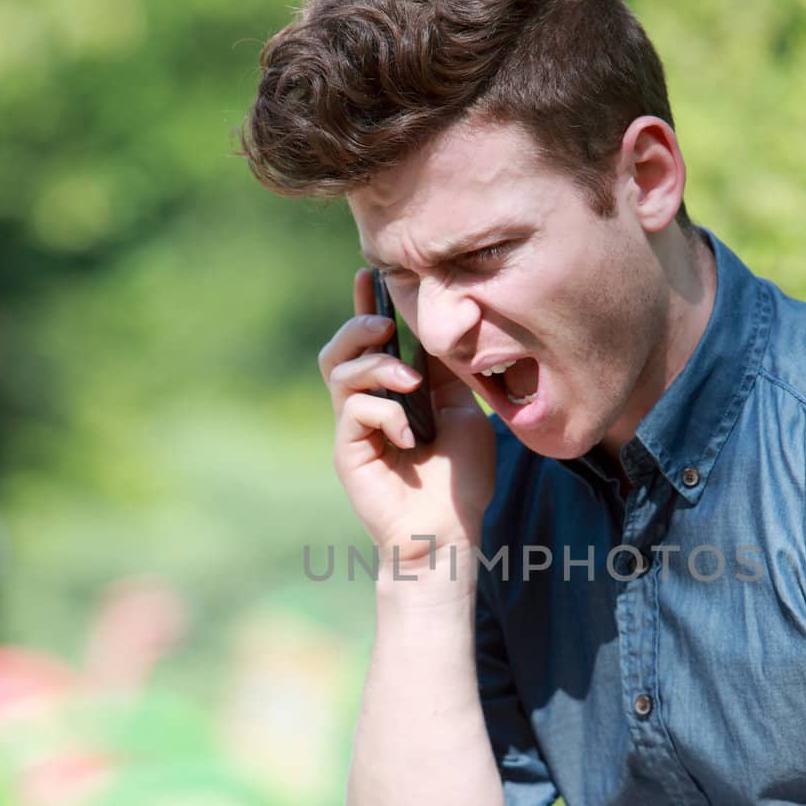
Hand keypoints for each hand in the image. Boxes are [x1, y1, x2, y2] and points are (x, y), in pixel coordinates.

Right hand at [318, 268, 495, 563]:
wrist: (451, 532)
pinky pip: (354, 412)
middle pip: (340, 350)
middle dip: (358, 325)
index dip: (367, 305)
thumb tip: (441, 330)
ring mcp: (355, 428)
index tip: (370, 273)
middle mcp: (369, 405)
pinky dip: (385, 414)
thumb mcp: (465, 413)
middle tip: (383, 323)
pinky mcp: (349, 452)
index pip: (373, 341)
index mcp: (395, 392)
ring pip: (340, 373)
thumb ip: (447, 375)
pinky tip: (412, 438)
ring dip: (377, 366)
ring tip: (409, 381)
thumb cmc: (461, 480)